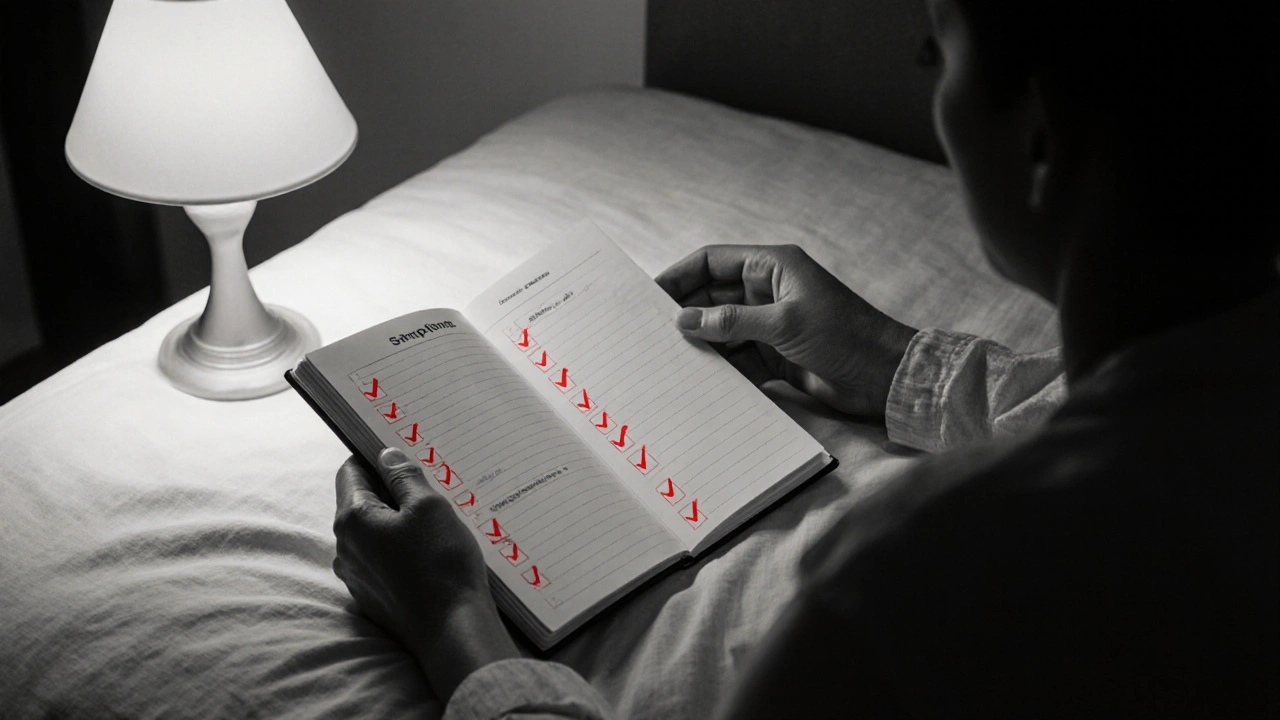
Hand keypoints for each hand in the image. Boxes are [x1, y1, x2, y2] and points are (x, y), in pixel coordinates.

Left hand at [333, 448, 517, 700]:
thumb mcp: (429, 507)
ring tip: (436, 524)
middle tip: (429, 489)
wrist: (452, 630)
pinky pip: (383, 560)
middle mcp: (344, 549)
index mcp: (352, 520)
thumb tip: (386, 455)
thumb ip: (404, 476)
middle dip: (392, 492)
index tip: (402, 456)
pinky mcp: (373, 597)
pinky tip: (431, 553)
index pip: (350, 471)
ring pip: (374, 533)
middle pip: (362, 502)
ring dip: (399, 522)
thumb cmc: (441, 565)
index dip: (375, 458)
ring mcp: (357, 576)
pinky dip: (402, 549)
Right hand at [655, 244, 917, 416]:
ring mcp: (770, 325)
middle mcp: (768, 291)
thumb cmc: (845, 336)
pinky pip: (737, 357)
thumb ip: (731, 321)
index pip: (712, 261)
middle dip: (685, 313)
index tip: (649, 295)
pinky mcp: (775, 356)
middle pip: (712, 296)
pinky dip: (720, 367)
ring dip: (700, 344)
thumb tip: (684, 320)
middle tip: (651, 333)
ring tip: (668, 360)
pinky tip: (699, 380)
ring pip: (722, 329)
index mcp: (773, 267)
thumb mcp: (784, 324)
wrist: (886, 377)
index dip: (679, 275)